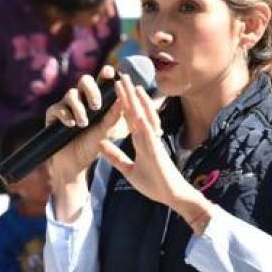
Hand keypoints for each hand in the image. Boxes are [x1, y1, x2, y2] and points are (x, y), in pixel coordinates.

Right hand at [45, 65, 123, 185]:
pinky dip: (65, 115)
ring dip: (79, 108)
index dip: (105, 74)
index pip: (101, 81)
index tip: (110, 72)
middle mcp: (81, 98)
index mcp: (96, 99)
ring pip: (71, 94)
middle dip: (91, 90)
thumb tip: (124, 98)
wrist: (76, 163)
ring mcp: (66, 105)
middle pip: (85, 81)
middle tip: (96, 105)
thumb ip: (114, 115)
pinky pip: (57, 108)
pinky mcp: (53, 114)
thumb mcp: (107, 131)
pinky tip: (71, 125)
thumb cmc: (94, 145)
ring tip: (83, 124)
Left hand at [98, 74, 192, 207]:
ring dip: (138, 102)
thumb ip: (115, 157)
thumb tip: (100, 145)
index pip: (129, 116)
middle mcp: (147, 137)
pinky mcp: (157, 153)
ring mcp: (153, 143)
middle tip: (121, 75)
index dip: (122, 102)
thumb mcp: (129, 170)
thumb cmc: (153, 183)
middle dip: (128, 94)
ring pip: (144, 118)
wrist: (171, 196)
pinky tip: (139, 113)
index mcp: (140, 140)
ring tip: (132, 85)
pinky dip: (145, 124)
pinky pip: (150, 136)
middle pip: (136, 111)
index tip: (115, 86)